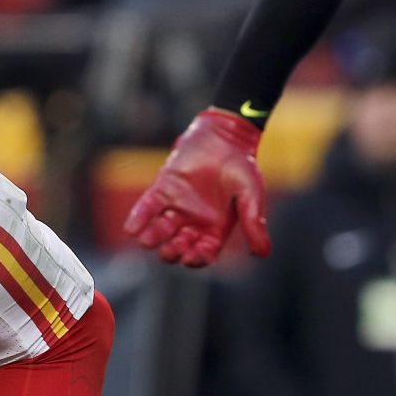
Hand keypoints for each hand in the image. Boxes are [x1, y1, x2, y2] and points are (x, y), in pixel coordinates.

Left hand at [124, 108, 271, 267]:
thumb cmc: (242, 166)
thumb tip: (263, 254)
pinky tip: (132, 229)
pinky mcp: (164, 188)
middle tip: (172, 246)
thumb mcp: (251, 196)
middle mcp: (194, 221)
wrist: (226, 136)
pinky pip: (147, 207)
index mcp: (215, 228)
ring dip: (153, 238)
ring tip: (149, 240)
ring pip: (159, 231)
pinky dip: (138, 218)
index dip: (195, 259)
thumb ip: (254, 223)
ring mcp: (177, 205)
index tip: (190, 257)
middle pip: (177, 247)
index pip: (202, 253)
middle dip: (172, 251)